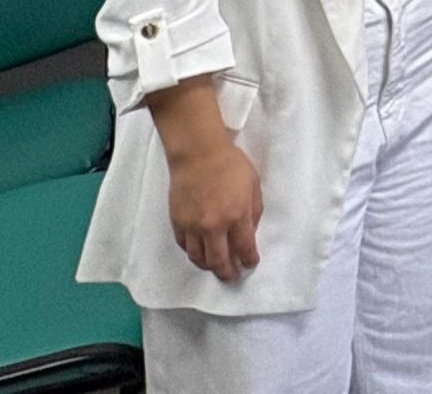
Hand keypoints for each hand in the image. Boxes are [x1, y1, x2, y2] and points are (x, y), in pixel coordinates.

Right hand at [166, 135, 262, 281]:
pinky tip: (200, 253)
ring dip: (209, 266)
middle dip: (228, 273)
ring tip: (216, 267)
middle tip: (232, 277)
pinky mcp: (177, 223)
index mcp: (237, 216)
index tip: (251, 264)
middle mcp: (214, 227)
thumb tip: (249, 232)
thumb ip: (253, 211)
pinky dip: (194, 254)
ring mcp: (193, 227)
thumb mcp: (253, 185)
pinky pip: (185, 247)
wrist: (198, 154)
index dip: (249, 260)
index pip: (244, 248)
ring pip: (199, 258)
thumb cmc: (231, 165)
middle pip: (219, 261)